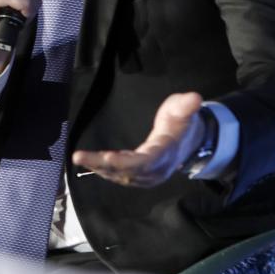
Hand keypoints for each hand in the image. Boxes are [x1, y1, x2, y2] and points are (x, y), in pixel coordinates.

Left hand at [72, 92, 205, 186]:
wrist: (187, 142)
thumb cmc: (180, 122)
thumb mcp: (183, 110)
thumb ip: (186, 105)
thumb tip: (195, 98)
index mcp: (165, 152)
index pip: (145, 161)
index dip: (126, 162)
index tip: (108, 157)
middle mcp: (155, 168)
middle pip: (127, 171)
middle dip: (103, 165)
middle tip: (79, 156)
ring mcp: (147, 175)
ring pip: (120, 176)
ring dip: (98, 168)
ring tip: (79, 158)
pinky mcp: (138, 176)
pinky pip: (119, 176)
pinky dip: (103, 170)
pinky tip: (88, 162)